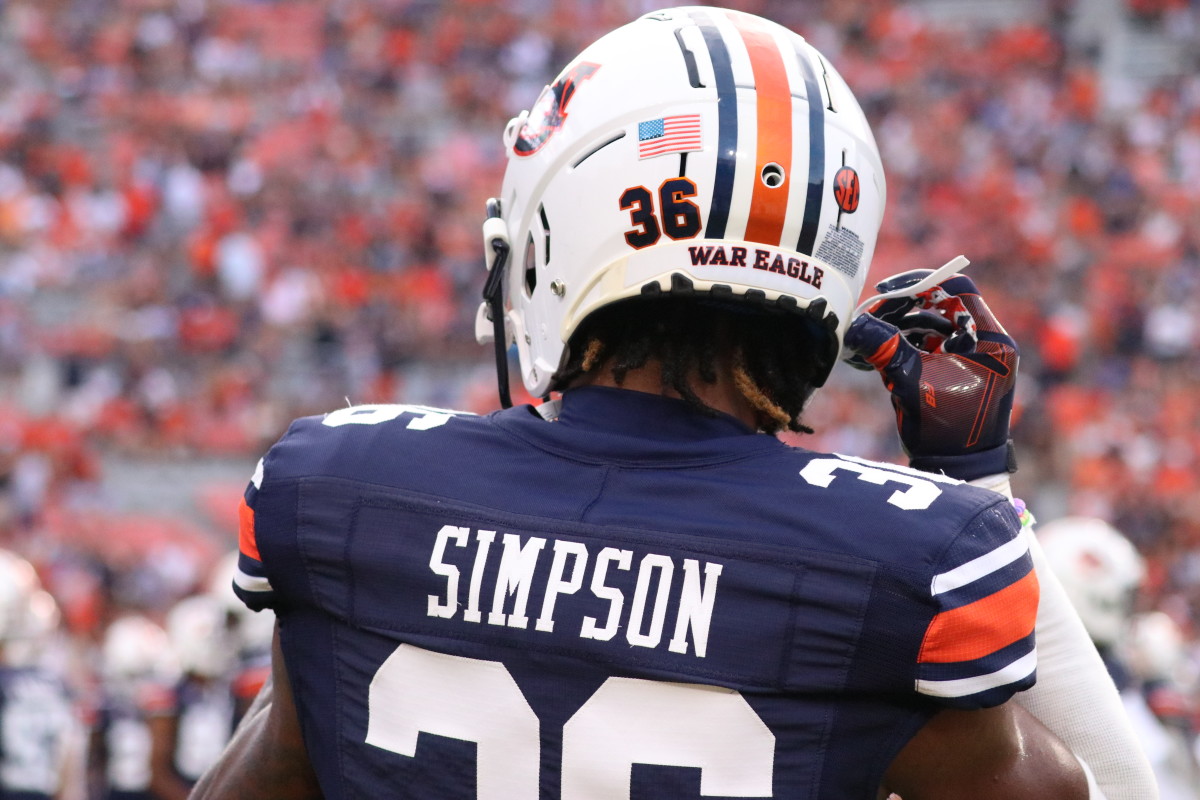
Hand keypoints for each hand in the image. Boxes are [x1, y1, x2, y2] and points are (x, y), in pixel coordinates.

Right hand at [843, 270, 1017, 480]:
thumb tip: (854, 324)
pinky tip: (876, 353)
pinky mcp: (958, 374)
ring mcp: (973, 360)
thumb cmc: (946, 430)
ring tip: (868, 337)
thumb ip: (884, 347)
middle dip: (902, 310)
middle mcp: (987, 345)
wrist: (960, 471)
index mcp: (990, 340)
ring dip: (899, 329)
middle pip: (941, 306)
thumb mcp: (911, 382)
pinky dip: (905, 347)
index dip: (920, 284)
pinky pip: (930, 348)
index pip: (957, 289)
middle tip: (869, 318)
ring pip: (932, 327)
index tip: (887, 292)